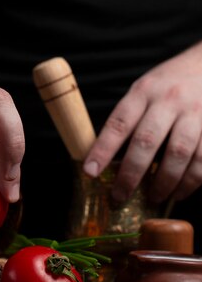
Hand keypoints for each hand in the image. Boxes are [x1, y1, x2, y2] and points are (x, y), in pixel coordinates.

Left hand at [83, 42, 201, 203]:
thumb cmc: (169, 83)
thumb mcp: (144, 89)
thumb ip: (129, 118)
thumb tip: (105, 158)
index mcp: (143, 91)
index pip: (118, 123)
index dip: (102, 149)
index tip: (90, 172)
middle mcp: (169, 100)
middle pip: (147, 141)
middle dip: (131, 174)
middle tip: (120, 196)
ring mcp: (195, 112)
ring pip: (178, 154)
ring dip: (164, 182)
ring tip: (154, 198)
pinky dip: (191, 181)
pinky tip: (180, 192)